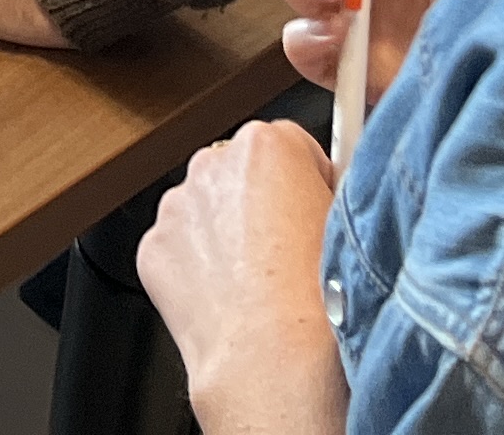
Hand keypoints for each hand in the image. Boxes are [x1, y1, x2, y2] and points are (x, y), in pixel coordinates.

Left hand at [135, 119, 348, 434]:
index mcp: (267, 144)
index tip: (315, 208)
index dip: (308, 182)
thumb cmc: (318, 300)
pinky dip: (198, 267)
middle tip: (289, 251)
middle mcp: (213, 164)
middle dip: (263, 202)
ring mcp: (177, 205)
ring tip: (259, 281)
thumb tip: (333, 186)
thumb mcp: (350, 223)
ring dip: (227, 233)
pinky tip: (228, 296)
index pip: (291, 144)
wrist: (272, 359)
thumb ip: (335, 187)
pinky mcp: (153, 247)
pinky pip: (180, 248)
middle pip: (243, 172)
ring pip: (208, 208)